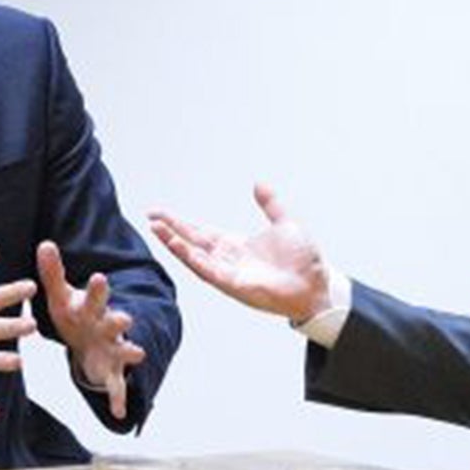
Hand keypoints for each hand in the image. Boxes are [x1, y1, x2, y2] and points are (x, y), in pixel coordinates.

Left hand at [36, 241, 145, 420]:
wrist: (91, 338)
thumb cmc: (75, 314)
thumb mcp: (62, 296)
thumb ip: (53, 272)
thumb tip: (45, 243)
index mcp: (92, 308)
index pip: (96, 296)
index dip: (98, 289)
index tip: (100, 278)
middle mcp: (107, 326)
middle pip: (115, 321)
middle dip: (119, 320)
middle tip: (126, 318)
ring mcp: (112, 349)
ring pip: (124, 350)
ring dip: (130, 351)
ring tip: (139, 354)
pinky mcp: (111, 371)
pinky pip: (116, 386)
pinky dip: (118, 398)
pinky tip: (119, 413)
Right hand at [148, 183, 332, 320]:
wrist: (318, 284)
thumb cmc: (304, 262)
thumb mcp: (286, 222)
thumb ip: (270, 204)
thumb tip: (259, 184)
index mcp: (236, 245)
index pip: (201, 232)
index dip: (181, 223)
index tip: (161, 214)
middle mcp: (227, 260)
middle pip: (192, 242)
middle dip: (171, 230)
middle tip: (151, 217)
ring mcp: (228, 273)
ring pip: (194, 256)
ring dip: (175, 243)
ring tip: (157, 228)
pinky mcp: (233, 284)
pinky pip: (207, 270)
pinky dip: (191, 258)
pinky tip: (179, 246)